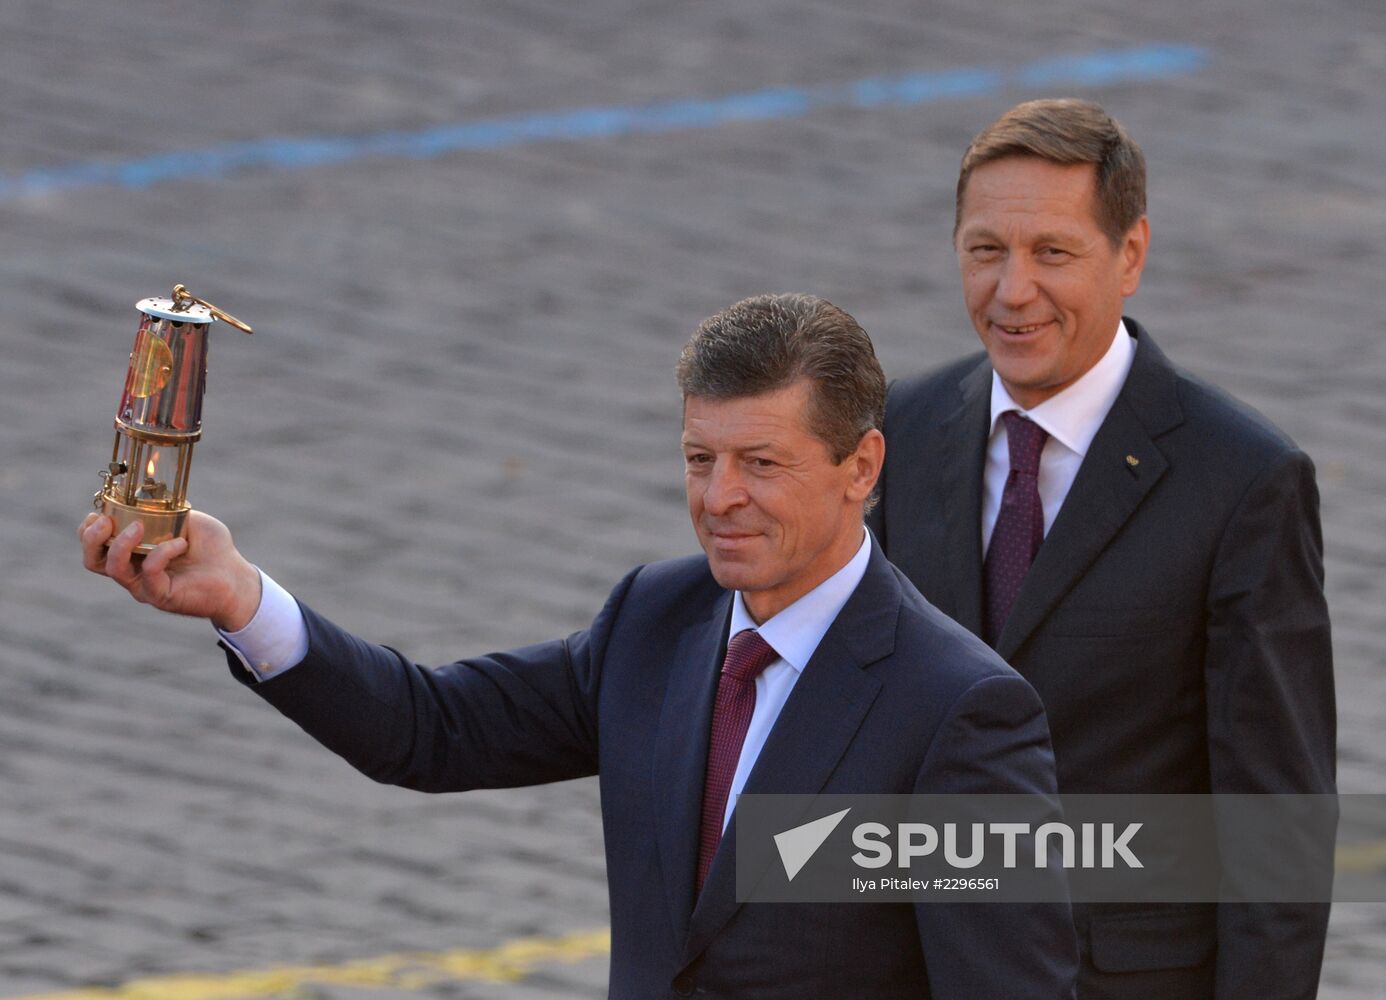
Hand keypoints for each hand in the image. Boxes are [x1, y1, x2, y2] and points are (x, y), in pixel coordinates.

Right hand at [79, 510, 262, 631]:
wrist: (236, 575)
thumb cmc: (212, 549)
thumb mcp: (186, 519)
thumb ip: (163, 509)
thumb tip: (144, 495)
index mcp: (133, 553)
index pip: (96, 544)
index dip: (89, 528)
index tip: (102, 511)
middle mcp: (133, 571)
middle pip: (93, 560)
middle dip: (91, 538)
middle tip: (107, 520)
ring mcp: (145, 586)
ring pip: (113, 569)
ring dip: (121, 543)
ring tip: (139, 526)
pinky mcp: (161, 596)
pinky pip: (149, 573)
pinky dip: (161, 552)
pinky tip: (180, 543)